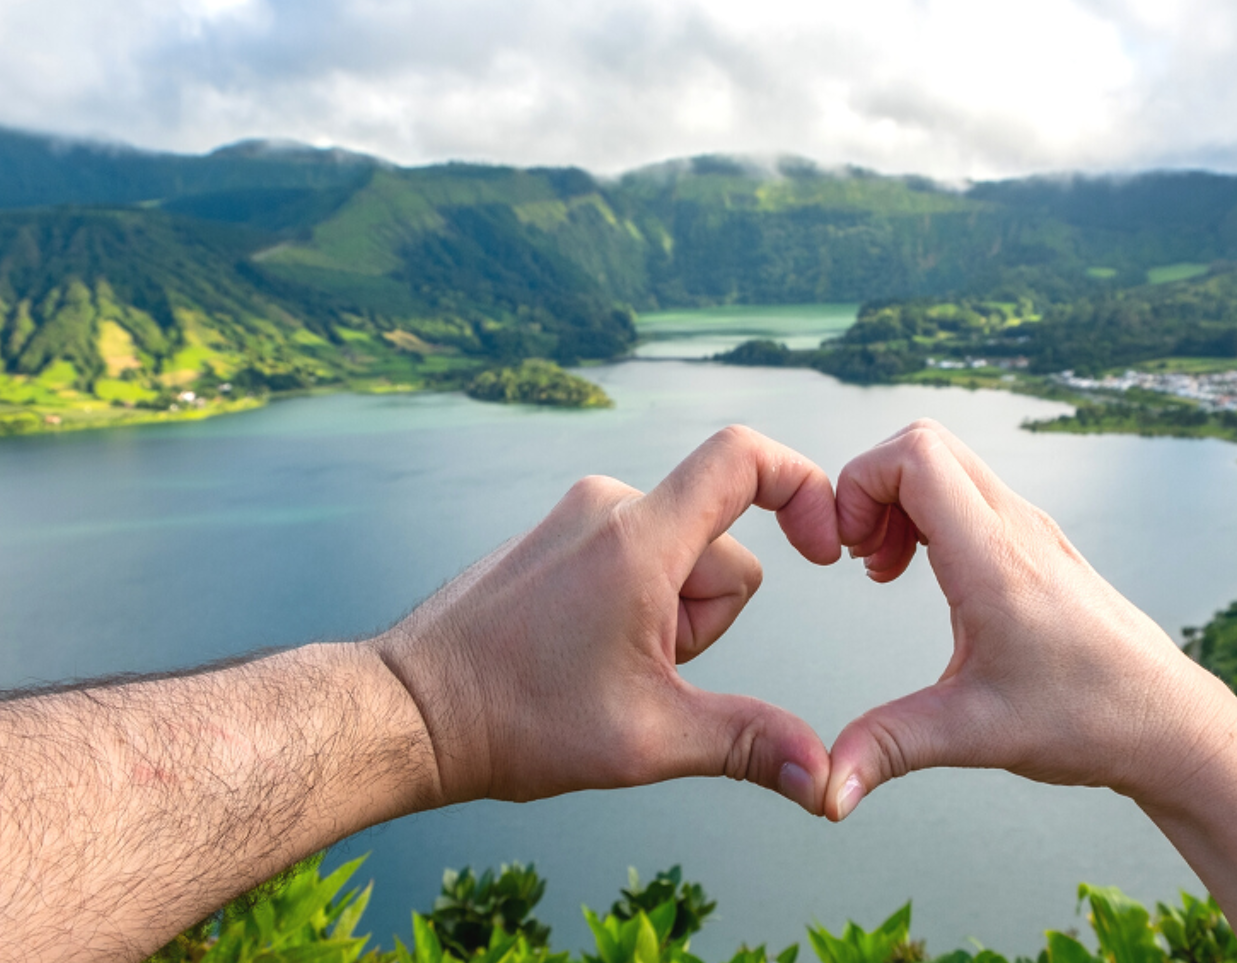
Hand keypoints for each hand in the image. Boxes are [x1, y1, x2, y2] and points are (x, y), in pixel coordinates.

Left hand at [371, 425, 840, 812]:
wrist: (410, 711)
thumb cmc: (517, 723)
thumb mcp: (649, 741)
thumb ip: (749, 745)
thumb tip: (825, 778)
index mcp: (638, 540)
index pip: (744, 458)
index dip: (805, 487)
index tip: (826, 548)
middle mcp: (608, 505)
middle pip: (721, 548)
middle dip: (705, 618)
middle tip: (640, 673)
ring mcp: (577, 516)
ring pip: (679, 559)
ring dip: (669, 617)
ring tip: (603, 667)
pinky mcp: (557, 534)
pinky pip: (634, 558)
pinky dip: (634, 605)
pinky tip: (581, 654)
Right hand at [821, 419, 1236, 819]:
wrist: (1168, 723)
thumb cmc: (1086, 719)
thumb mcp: (974, 734)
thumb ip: (889, 748)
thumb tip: (826, 792)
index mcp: (994, 558)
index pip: (914, 455)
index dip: (858, 485)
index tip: (848, 552)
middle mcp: (1016, 527)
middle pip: (924, 442)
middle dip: (870, 487)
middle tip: (860, 555)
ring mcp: (1032, 530)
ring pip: (948, 465)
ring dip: (900, 502)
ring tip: (886, 571)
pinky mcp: (1039, 545)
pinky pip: (970, 494)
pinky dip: (931, 515)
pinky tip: (927, 578)